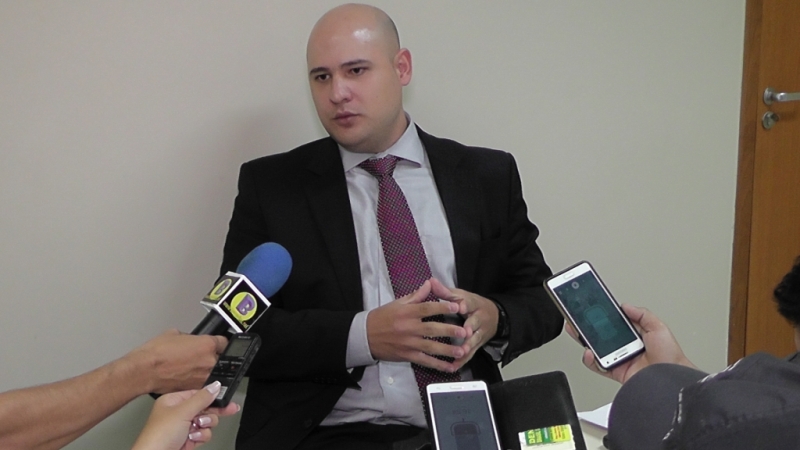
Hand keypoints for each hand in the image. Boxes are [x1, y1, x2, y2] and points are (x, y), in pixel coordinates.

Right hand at [125, 330, 227, 393]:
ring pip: (215, 373)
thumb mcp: (176, 334)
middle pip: (223, 360)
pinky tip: (189, 377)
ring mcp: (204, 377)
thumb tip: (192, 340)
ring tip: (194, 369)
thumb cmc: (156, 353)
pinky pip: (204, 384)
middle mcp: (209, 362)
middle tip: (202, 357)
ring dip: (208, 371)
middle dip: (214, 358)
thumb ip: (191, 337)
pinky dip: (199, 381)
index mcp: (207, 345)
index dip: (219, 343)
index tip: (217, 345)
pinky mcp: (196, 389)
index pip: (225, 343)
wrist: (145, 371)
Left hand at [132, 381, 239, 449]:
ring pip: (206, 423)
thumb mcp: (183, 412)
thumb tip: (215, 386)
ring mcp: (182, 428)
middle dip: (209, 414)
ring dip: (203, 427)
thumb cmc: (159, 436)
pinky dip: (200, 437)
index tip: (227, 398)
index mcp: (172, 402)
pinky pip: (203, 435)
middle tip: (229, 410)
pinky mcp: (187, 440)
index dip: (213, 396)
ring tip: (194, 430)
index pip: (198, 394)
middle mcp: (177, 414)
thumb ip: (202, 398)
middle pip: (204, 408)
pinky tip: (192, 439)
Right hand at [367, 280, 466, 371]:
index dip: (443, 308)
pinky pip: (424, 361)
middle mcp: (409, 328)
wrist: (365, 336)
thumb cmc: (381, 317)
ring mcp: (408, 343)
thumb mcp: (397, 303)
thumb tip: (430, 283)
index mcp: (407, 312)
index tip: (456, 307)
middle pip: (432, 329)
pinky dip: (437, 365)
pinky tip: (449, 367)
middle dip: (449, 331)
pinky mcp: (407, 356)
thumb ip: (416, 295)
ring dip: (447, 350)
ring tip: (461, 351)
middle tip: (464, 332)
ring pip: (431, 347)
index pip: (428, 308)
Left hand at [429, 278, 498, 370]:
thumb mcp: (460, 295)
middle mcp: (478, 318)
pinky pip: (471, 353)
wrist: (494, 316)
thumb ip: (445, 292)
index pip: (469, 303)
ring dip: (468, 346)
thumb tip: (431, 281)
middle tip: (465, 333)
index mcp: (473, 304)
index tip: (460, 307)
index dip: (465, 305)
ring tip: (460, 352)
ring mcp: (479, 332)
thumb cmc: (471, 305)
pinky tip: (454, 366)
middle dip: (470, 328)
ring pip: (474, 340)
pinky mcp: (477, 344)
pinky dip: (463, 360)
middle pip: (475, 323)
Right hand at [566, 304, 696, 383]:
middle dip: (588, 326)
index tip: (592, 309)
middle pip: (601, 334)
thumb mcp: (659, 328)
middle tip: (577, 319)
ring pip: (596, 349)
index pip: (614, 323)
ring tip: (579, 333)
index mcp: (635, 335)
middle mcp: (625, 347)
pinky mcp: (615, 372)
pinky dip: (590, 360)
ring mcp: (619, 359)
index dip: (603, 316)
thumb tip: (626, 306)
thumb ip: (642, 314)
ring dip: (585, 341)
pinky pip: (597, 366)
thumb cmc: (671, 357)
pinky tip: (589, 352)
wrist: (671, 381)